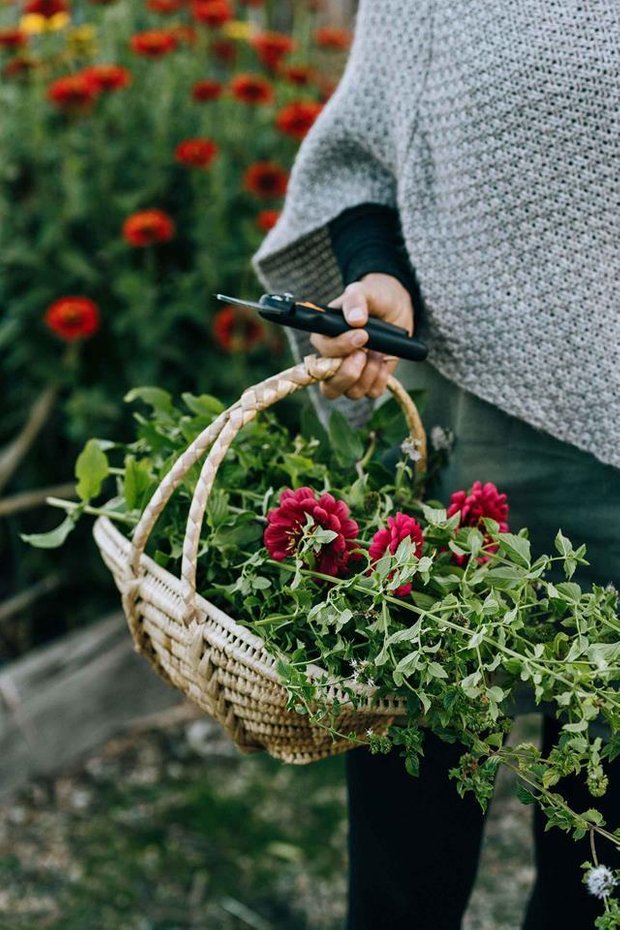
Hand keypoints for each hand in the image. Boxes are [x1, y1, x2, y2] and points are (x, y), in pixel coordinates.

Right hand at [310, 273, 413, 399]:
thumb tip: (356, 319)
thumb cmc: (372, 298)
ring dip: (369, 374)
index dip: (340, 348)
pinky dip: (381, 379)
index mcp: (324, 339)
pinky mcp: (369, 381)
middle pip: (329, 387)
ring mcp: (350, 375)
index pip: (322, 354)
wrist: (394, 306)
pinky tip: (384, 361)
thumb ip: (355, 300)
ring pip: (352, 393)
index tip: (362, 335)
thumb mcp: (363, 291)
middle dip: (349, 373)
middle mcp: (333, 362)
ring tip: (379, 352)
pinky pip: (372, 393)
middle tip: (366, 352)